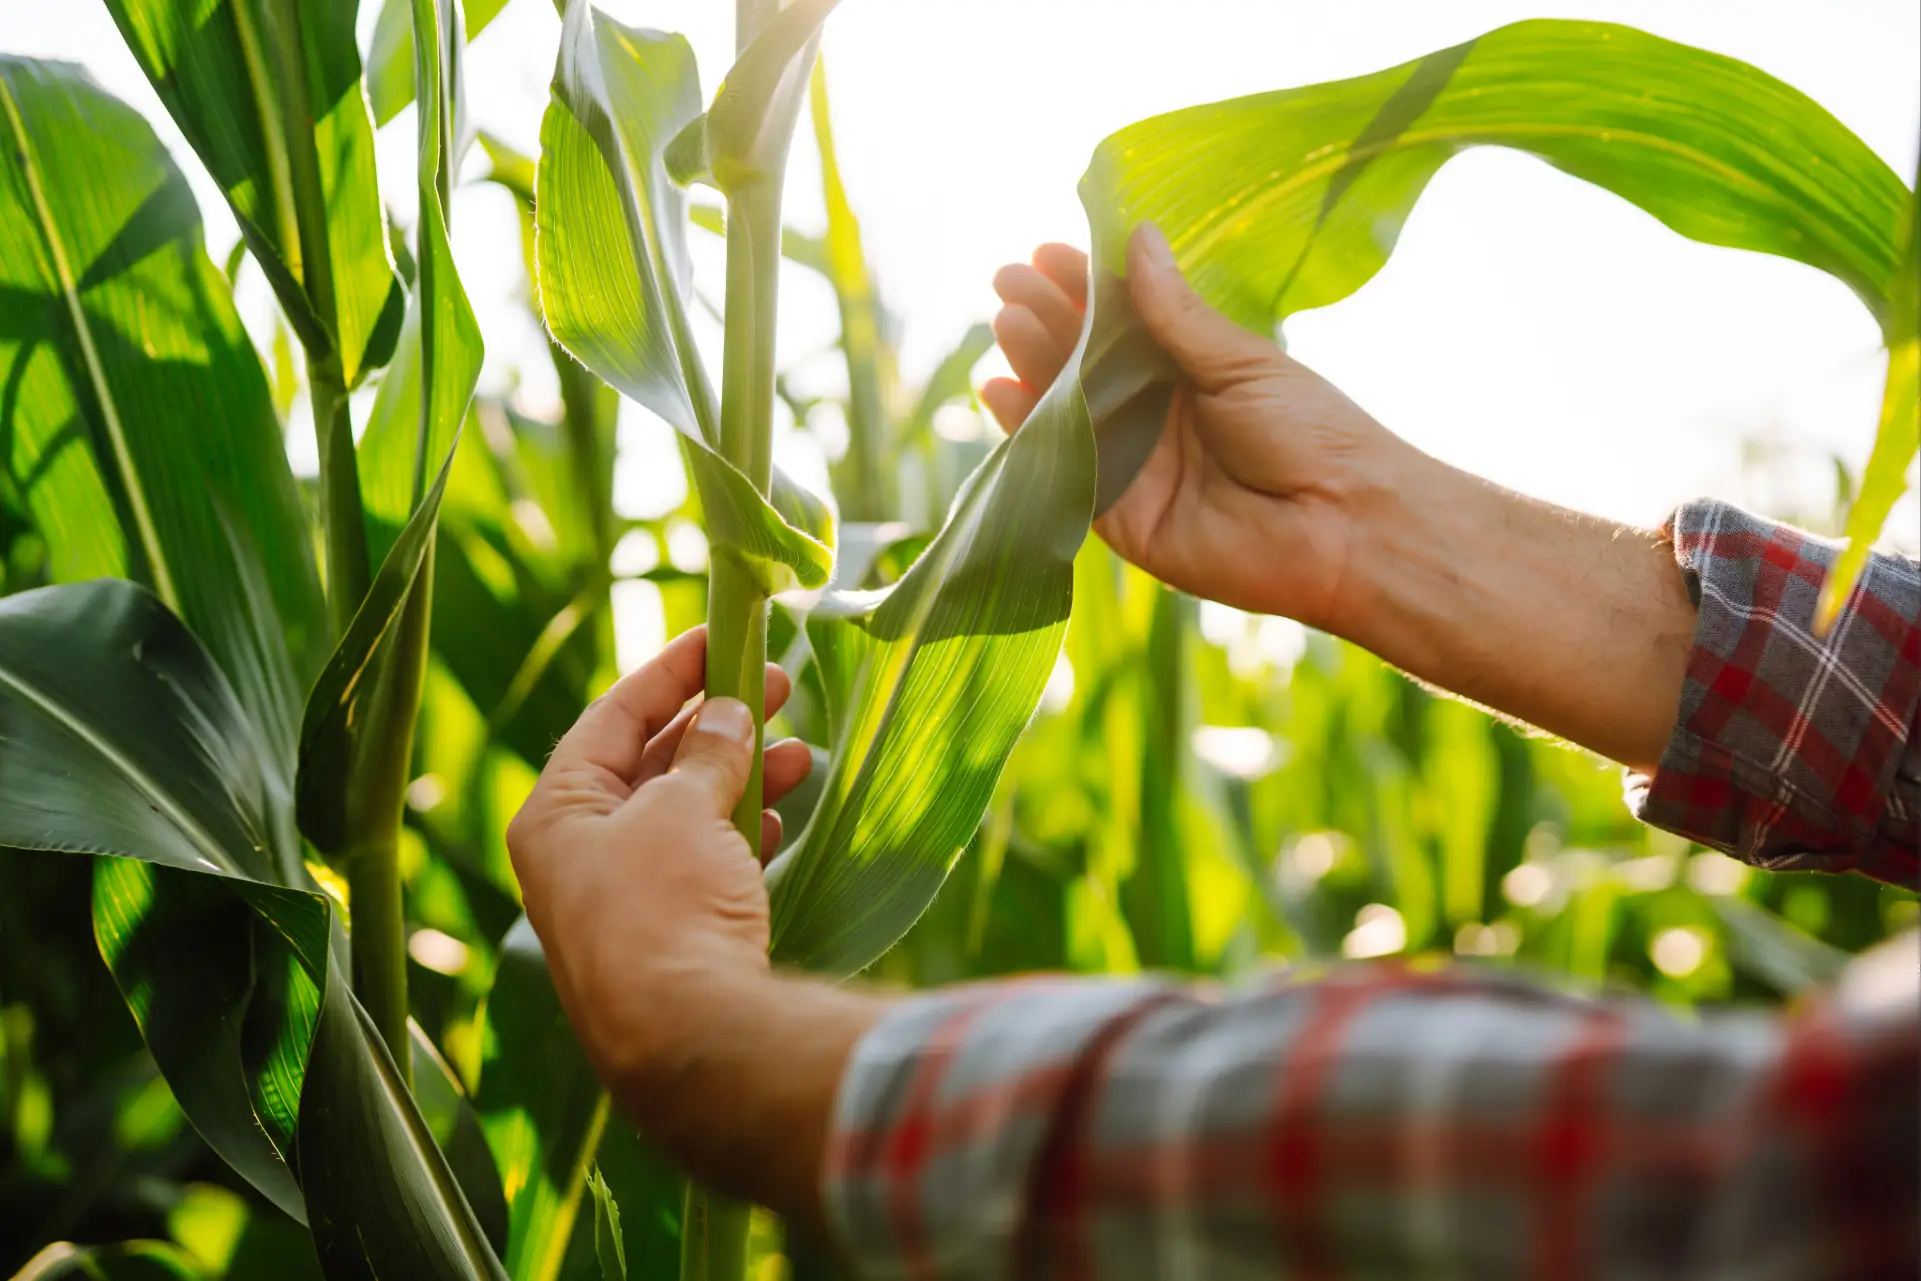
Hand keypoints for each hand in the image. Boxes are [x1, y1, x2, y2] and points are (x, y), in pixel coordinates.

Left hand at [506, 626, 810, 1091]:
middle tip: (776, 686)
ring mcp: (623, 904)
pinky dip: (741, 838)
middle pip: (651, 766)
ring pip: (686, 818)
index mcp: (555, 814)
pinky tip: (782, 822)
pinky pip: (704, 868)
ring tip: (799, 756)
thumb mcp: (683, 808)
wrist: (688, 1042)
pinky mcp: (668, 942)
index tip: (721, 637)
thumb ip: (707, 752)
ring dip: (742, 781)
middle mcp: (578, 857)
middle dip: (717, 726)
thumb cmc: (665, 908)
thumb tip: (724, 713)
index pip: (612, 717)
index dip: (670, 672)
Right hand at [981, 223, 1416, 629]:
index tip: (1043, 254)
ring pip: (1068, 412)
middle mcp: (1155, 414)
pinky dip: (1029, 434)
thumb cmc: (1311, 433)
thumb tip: (1137, 236)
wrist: (1343, 526)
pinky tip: (999, 391)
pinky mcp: (1120, 518)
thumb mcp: (1241, 361)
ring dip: (1033, 367)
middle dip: (1045, 320)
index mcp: (1189, 369)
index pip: (1121, 321)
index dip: (1081, 287)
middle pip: (1085, 362)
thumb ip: (1177, 313)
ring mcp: (1135, 466)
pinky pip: (1064, 474)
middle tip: (1007, 281)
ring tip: (1006, 322)